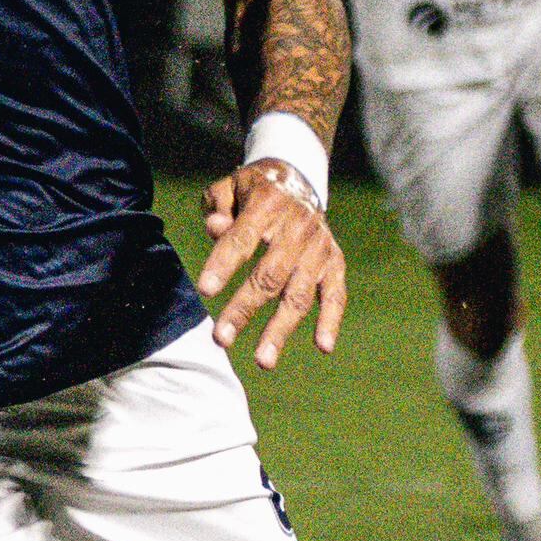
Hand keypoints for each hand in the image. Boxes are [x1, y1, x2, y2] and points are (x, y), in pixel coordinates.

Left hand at [195, 159, 346, 368]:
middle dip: (244, 309)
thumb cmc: (253, 191)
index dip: (223, 264)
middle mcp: (298, 227)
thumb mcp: (230, 187)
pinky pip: (336, 295)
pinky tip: (323, 347)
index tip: (204, 291)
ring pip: (300, 294)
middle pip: (270, 275)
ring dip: (281, 329)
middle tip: (220, 339)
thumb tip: (214, 228)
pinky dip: (331, 320)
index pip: (242, 238)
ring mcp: (319, 248)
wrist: (300, 178)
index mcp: (267, 205)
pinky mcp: (335, 262)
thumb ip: (218, 206)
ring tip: (263, 362)